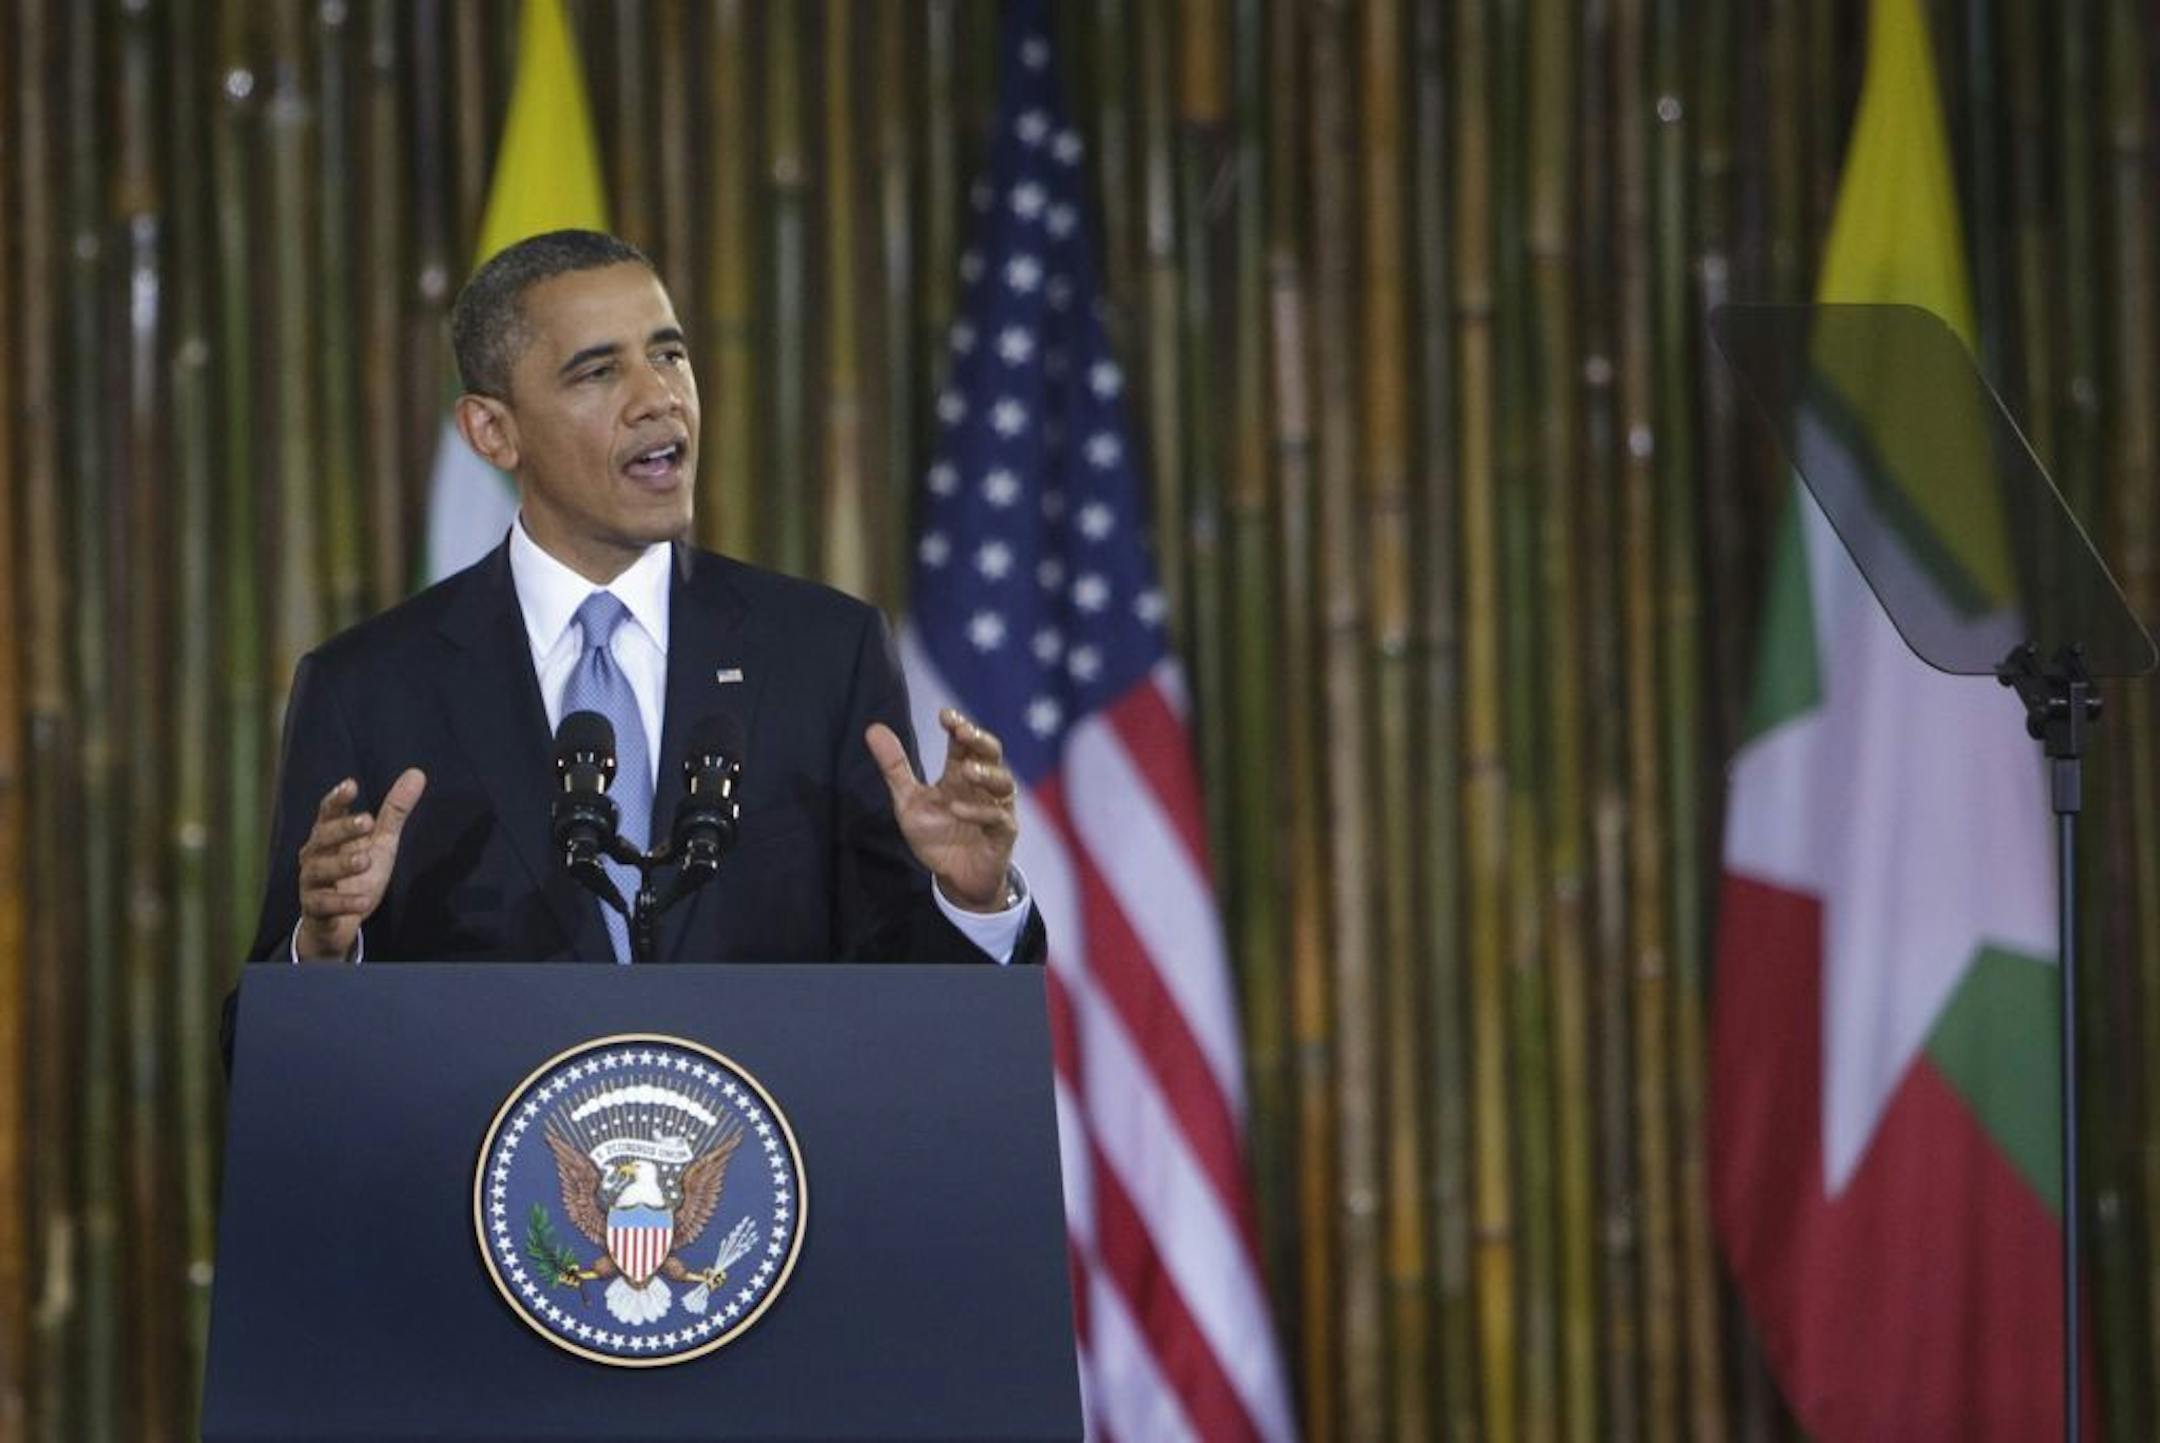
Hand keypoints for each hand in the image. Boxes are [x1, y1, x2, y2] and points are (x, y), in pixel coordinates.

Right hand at [295, 768, 426, 959]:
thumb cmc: (356, 874)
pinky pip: (324, 905)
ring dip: (342, 864)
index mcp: (329, 836)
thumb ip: (395, 812)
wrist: (338, 922)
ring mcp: (312, 883)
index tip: (351, 784)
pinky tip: (362, 901)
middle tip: (367, 821)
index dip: (337, 799)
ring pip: (319, 870)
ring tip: (365, 860)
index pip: (328, 813)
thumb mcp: (380, 842)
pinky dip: (343, 903)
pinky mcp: (315, 910)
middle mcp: (315, 856)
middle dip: (342, 829)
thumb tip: (417, 773)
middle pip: (322, 838)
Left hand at [865, 710, 1017, 912]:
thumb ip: (895, 767)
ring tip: (966, 770)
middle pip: (992, 754)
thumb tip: (873, 727)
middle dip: (980, 740)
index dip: (959, 726)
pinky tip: (958, 808)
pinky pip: (998, 818)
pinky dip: (979, 812)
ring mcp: (996, 809)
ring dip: (986, 773)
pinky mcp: (1002, 834)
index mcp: (961, 774)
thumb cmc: (936, 836)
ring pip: (1003, 782)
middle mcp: (982, 787)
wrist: (954, 879)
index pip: (965, 743)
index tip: (945, 715)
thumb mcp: (908, 801)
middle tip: (963, 731)